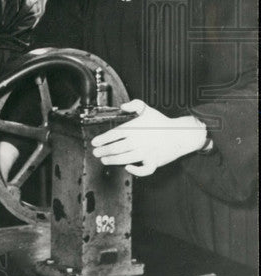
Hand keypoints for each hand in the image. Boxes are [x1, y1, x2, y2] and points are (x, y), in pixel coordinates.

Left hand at [90, 99, 207, 176]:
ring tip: (104, 160)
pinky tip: (128, 167)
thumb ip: (134, 104)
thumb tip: (122, 106)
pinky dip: (136, 171)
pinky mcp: (155, 161)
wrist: (181, 134)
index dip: (102, 139)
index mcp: (135, 129)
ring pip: (126, 158)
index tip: (95, 142)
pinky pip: (145, 170)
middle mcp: (139, 141)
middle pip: (117, 147)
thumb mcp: (148, 109)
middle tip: (96, 152)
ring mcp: (147, 152)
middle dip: (104, 151)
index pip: (114, 134)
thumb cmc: (162, 123)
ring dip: (113, 160)